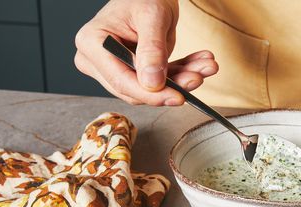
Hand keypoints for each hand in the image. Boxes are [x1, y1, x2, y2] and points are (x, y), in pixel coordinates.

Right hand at [74, 0, 217, 105]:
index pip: (122, 81)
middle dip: (172, 86)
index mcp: (93, 43)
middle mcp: (97, 60)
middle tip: (199, 77)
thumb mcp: (152, 16)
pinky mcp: (132, 71)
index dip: (152, 94)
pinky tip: (201, 64)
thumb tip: (152, 84)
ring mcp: (113, 67)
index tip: (179, 96)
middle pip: (136, 89)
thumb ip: (152, 49)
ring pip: (151, 89)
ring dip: (182, 79)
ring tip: (207, 66)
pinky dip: (182, 74)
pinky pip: (159, 81)